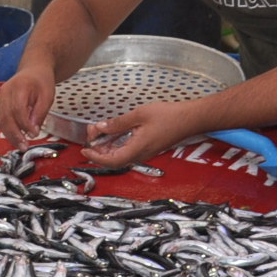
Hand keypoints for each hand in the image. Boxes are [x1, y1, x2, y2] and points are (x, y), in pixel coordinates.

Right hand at [0, 65, 56, 144]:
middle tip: (24, 146)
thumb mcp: (48, 95)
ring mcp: (1, 97)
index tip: (34, 134)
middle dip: (15, 134)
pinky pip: (1, 119)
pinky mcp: (1, 103)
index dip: (25, 124)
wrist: (34, 70)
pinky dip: (8, 130)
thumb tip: (33, 129)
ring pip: (1, 120)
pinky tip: (16, 138)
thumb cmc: (41, 80)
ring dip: (10, 135)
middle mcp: (6, 91)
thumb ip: (40, 112)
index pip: (18, 109)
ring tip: (20, 145)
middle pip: (6, 116)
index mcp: (19, 86)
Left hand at [80, 99, 203, 167]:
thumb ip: (119, 122)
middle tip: (91, 135)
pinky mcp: (149, 147)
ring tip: (99, 132)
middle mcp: (141, 153)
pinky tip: (113, 132)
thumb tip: (102, 127)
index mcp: (138, 148)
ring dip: (107, 146)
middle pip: (114, 159)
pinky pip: (128, 149)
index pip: (112, 161)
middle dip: (99, 149)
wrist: (191, 119)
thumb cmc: (170, 116)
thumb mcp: (139, 115)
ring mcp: (145, 151)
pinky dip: (117, 143)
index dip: (96, 158)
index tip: (85, 150)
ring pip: (121, 154)